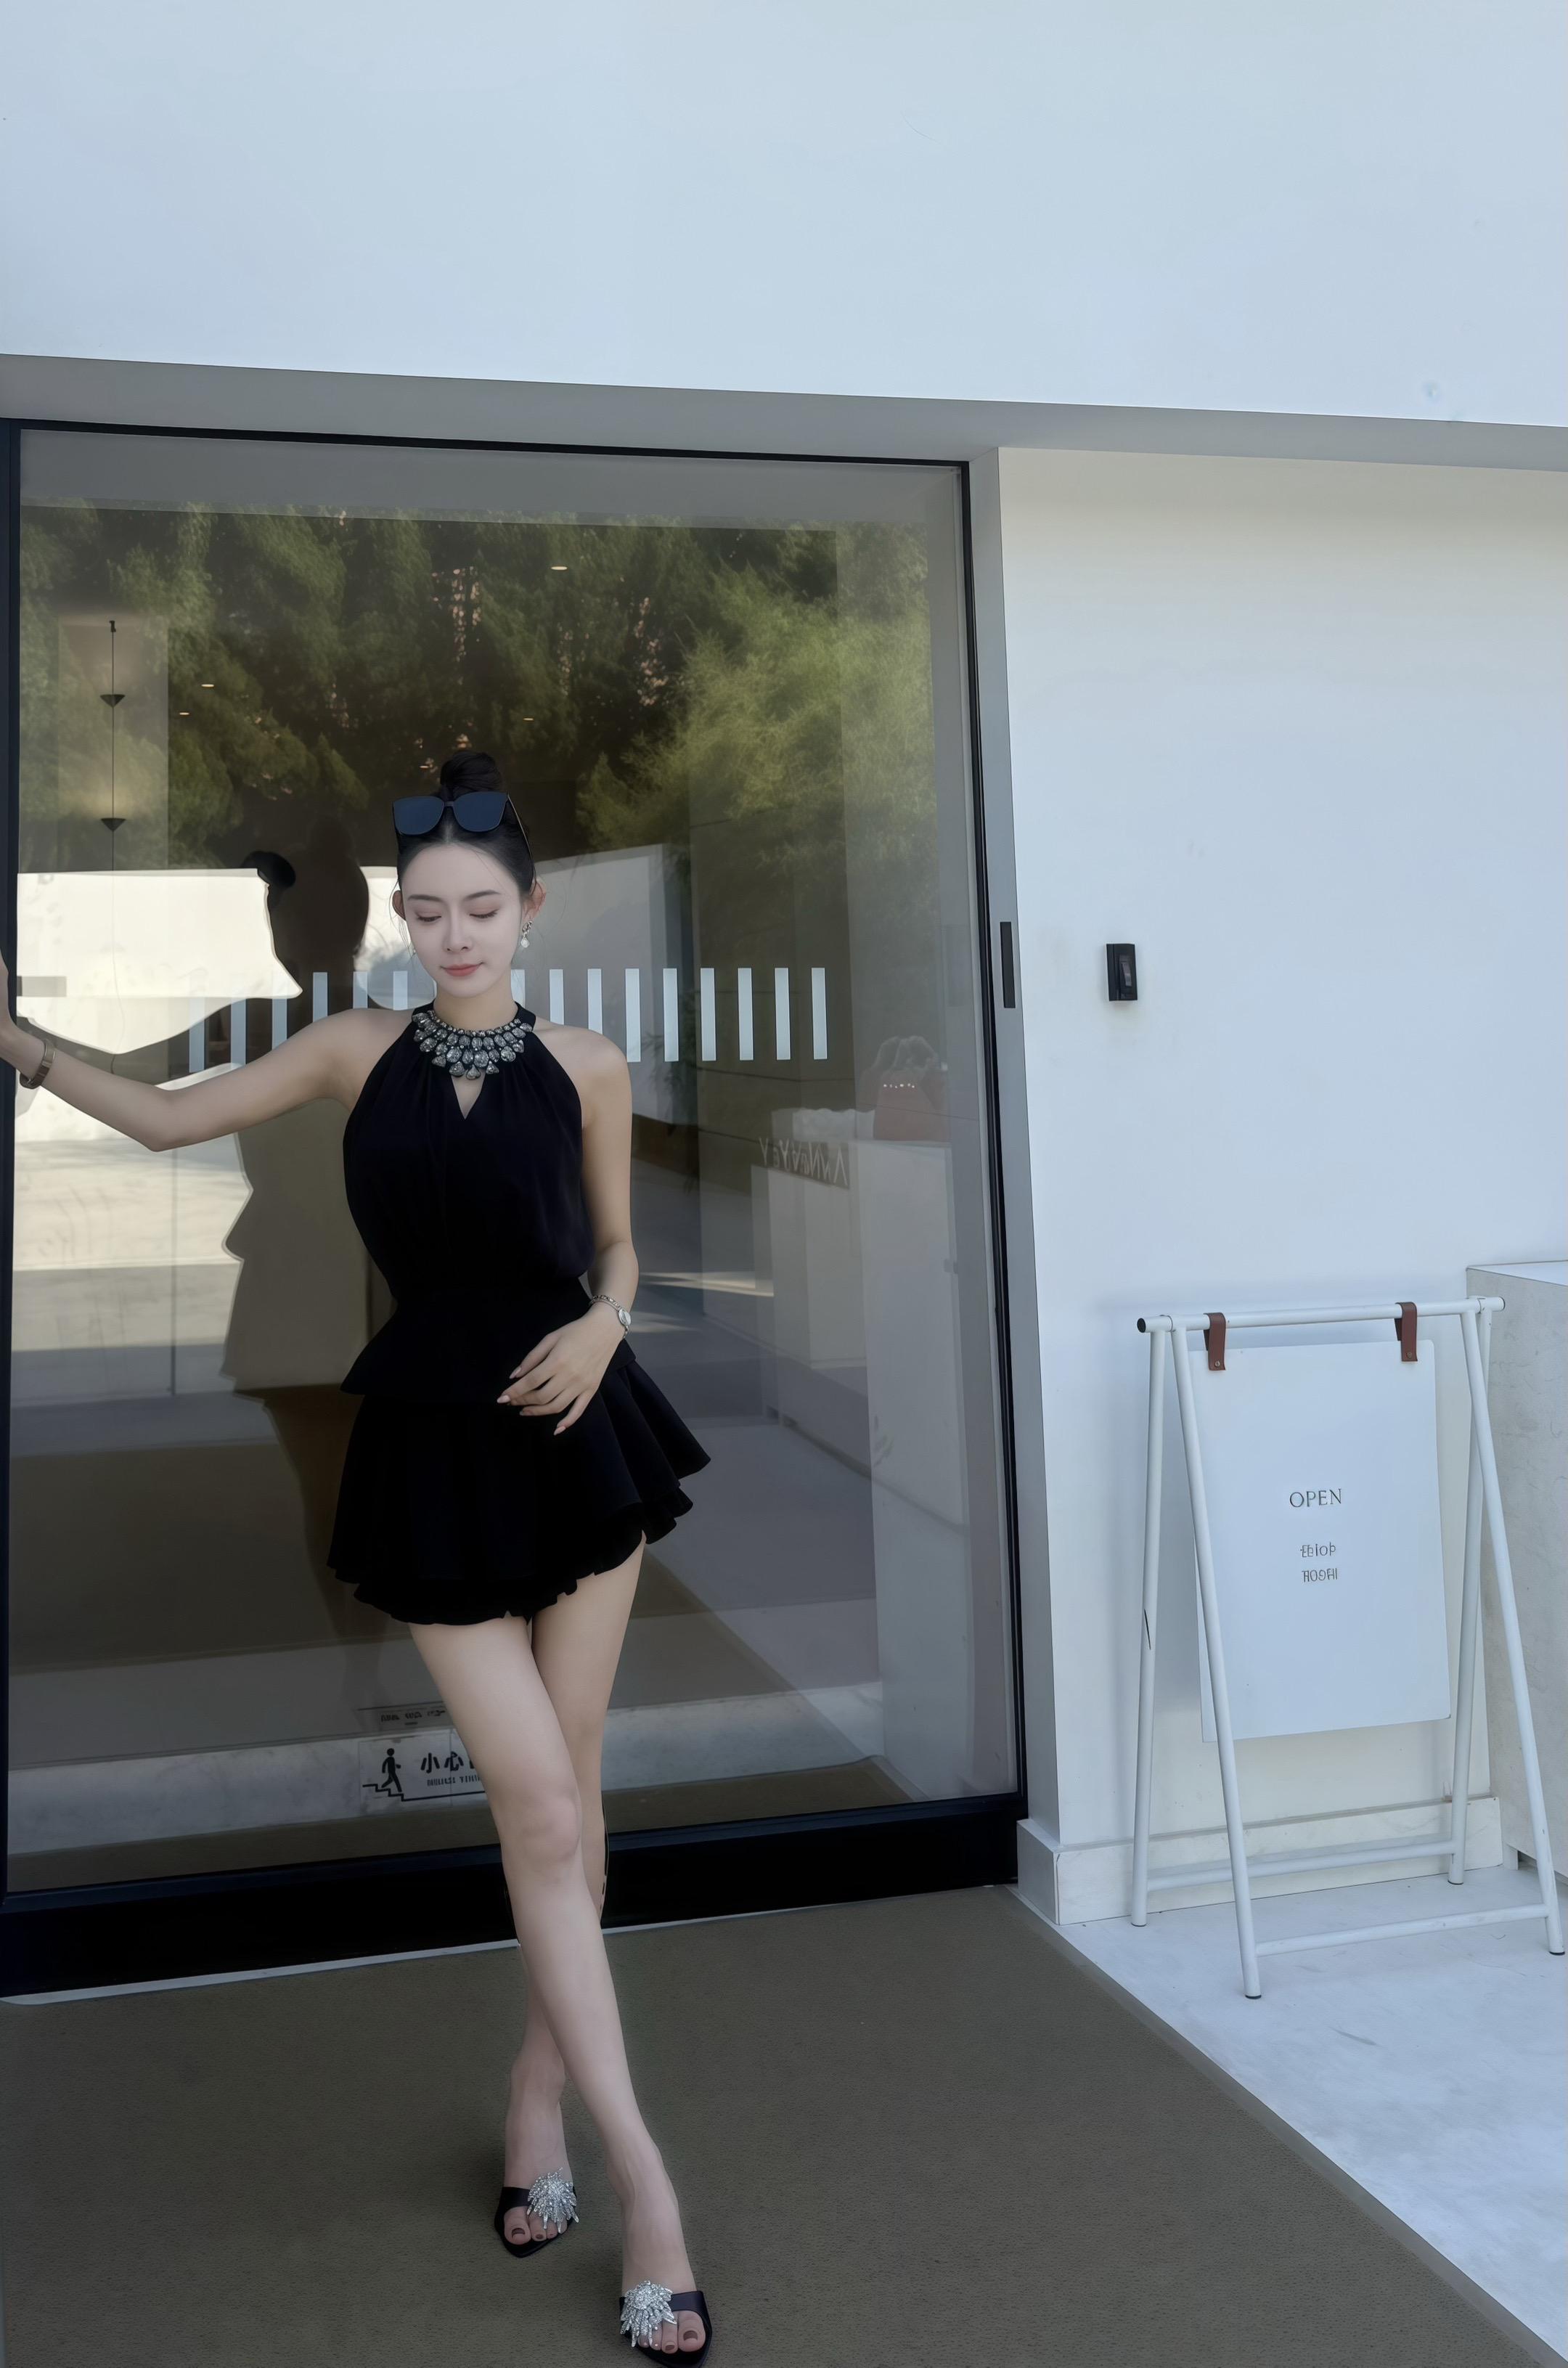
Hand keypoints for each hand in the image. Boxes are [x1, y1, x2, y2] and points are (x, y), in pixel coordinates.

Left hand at [497, 1306, 621, 1433]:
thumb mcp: (550, 1338)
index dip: (514, 1391)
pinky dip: (567, 1422)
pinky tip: (556, 1429)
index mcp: (557, 1361)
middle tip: (512, 1401)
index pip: (531, 1382)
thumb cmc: (575, 1331)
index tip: (501, 1398)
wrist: (604, 1329)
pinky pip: (578, 1410)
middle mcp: (569, 1376)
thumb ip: (532, 1357)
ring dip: (537, 1412)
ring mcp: (582, 1385)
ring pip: (556, 1406)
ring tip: (525, 1411)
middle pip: (541, 1397)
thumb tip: (515, 1376)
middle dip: (522, 1401)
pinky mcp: (591, 1390)